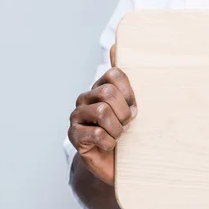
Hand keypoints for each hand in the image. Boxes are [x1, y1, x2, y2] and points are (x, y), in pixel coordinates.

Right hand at [68, 45, 136, 185]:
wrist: (115, 163)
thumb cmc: (127, 131)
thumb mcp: (132, 104)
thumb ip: (126, 78)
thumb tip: (115, 45)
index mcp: (101, 86)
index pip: (115, 74)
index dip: (129, 92)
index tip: (134, 107)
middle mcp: (86, 98)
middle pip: (108, 93)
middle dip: (124, 112)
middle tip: (127, 124)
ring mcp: (77, 116)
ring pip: (102, 112)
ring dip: (117, 128)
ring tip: (118, 135)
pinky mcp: (74, 135)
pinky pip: (96, 134)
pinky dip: (109, 142)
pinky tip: (110, 145)